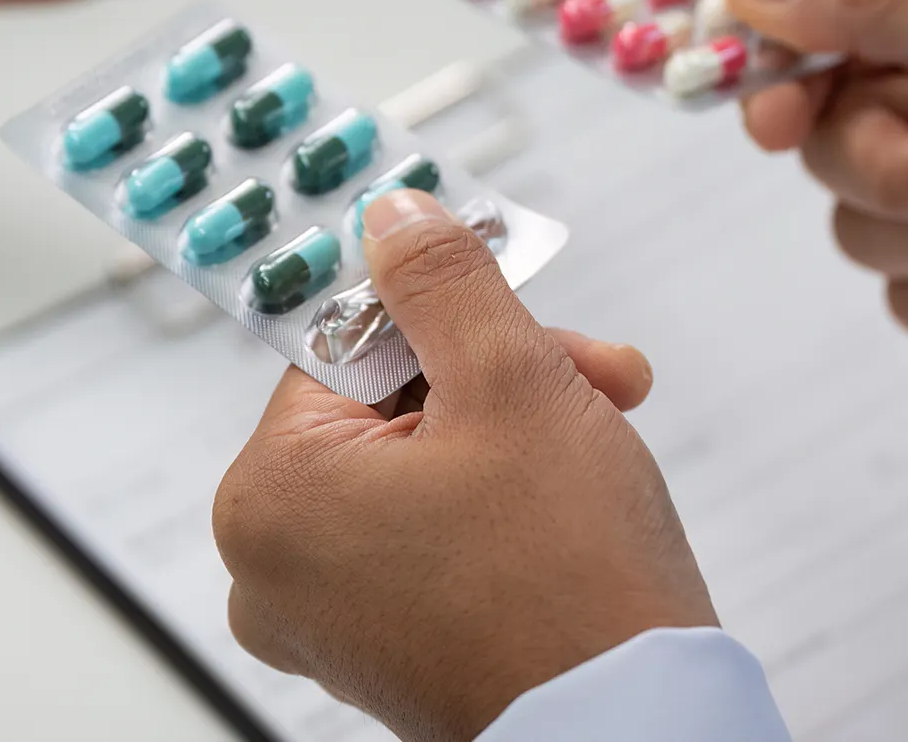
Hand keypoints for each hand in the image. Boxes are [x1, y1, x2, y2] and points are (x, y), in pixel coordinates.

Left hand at [214, 191, 714, 741]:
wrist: (637, 732)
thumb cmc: (571, 585)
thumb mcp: (512, 382)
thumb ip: (440, 281)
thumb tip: (391, 217)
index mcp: (270, 497)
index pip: (351, 344)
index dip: (451, 316)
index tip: (515, 299)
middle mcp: (274, 568)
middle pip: (393, 405)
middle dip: (505, 375)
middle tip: (596, 372)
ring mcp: (328, 619)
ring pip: (422, 465)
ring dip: (520, 428)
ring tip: (609, 425)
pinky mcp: (385, 649)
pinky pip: (431, 534)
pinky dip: (501, 501)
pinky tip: (578, 490)